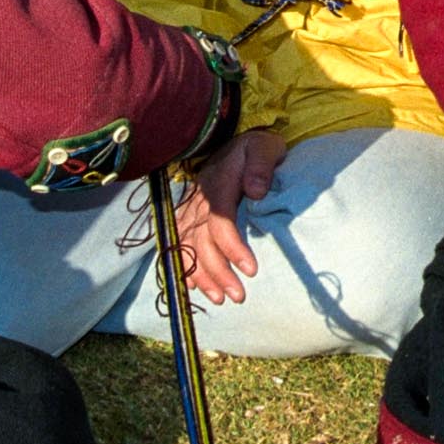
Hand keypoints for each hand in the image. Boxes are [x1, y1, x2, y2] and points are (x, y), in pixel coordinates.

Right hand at [173, 128, 286, 304]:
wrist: (238, 144)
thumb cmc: (257, 148)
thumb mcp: (264, 148)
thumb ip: (260, 166)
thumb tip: (256, 192)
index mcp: (218, 184)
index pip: (220, 220)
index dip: (232, 247)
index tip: (251, 269)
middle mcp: (199, 199)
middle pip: (202, 241)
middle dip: (218, 272)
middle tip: (238, 296)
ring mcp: (190, 208)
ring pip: (188, 246)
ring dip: (201, 275)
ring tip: (220, 299)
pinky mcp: (188, 215)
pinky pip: (179, 243)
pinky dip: (184, 265)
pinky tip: (194, 287)